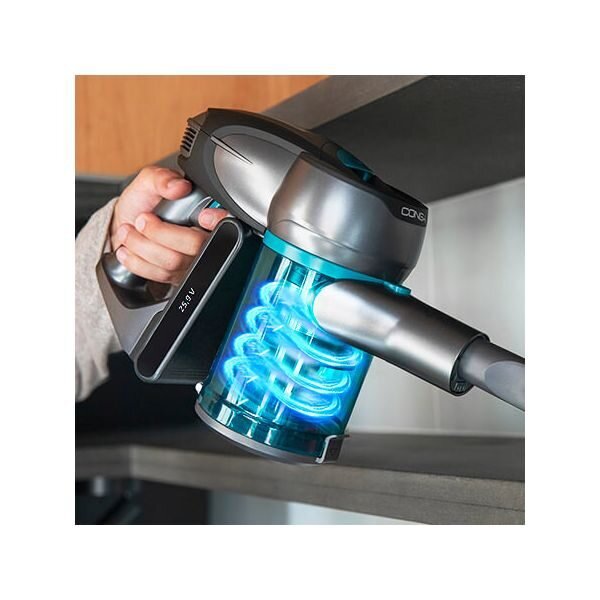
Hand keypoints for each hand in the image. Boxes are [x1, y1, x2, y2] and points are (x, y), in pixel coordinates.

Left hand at [110, 166, 227, 284]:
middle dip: (160, 233)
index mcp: (203, 213)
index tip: (203, 216)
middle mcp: (201, 239)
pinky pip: (160, 276)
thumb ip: (161, 178)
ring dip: (142, 246)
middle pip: (195, 245)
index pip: (226, 222)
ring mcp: (190, 261)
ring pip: (173, 262)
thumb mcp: (148, 182)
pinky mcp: (176, 276)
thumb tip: (179, 186)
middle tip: (142, 220)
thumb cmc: (142, 203)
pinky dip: (137, 261)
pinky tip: (129, 250)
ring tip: (129, 232)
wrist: (126, 226)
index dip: (219, 221)